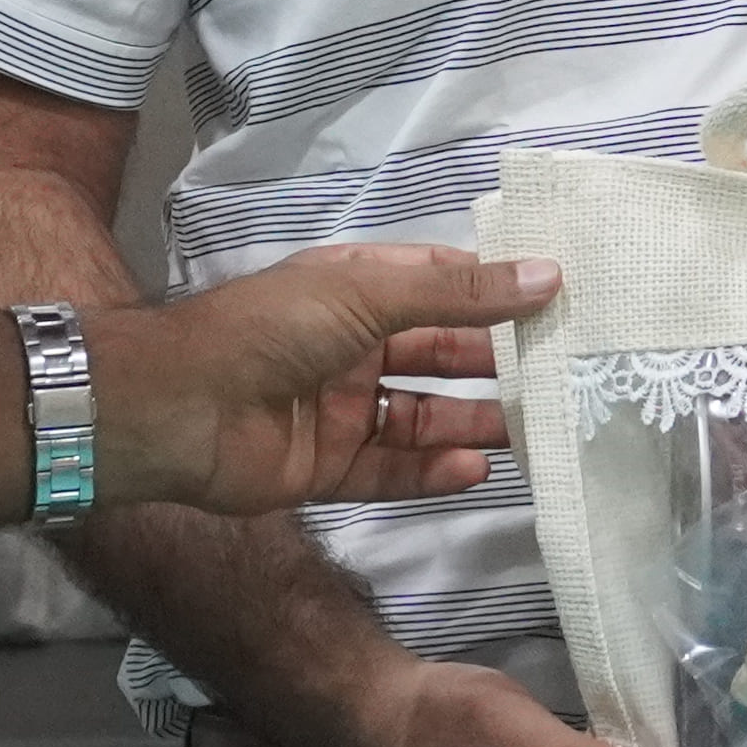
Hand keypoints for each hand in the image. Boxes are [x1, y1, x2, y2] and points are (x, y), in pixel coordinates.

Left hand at [95, 245, 542, 514]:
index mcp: (356, 288)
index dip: (496, 292)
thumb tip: (549, 275)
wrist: (178, 409)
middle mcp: (353, 345)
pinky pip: (394, 470)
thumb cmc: (270, 329)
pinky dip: (435, 472)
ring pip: (424, 418)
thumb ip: (458, 293)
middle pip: (440, 355)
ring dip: (476, 423)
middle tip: (568, 376)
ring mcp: (342, 409)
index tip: (565, 300)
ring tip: (539, 432)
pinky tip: (478, 469)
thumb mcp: (368, 292)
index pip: (441, 285)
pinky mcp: (330, 468)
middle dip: (498, 364)